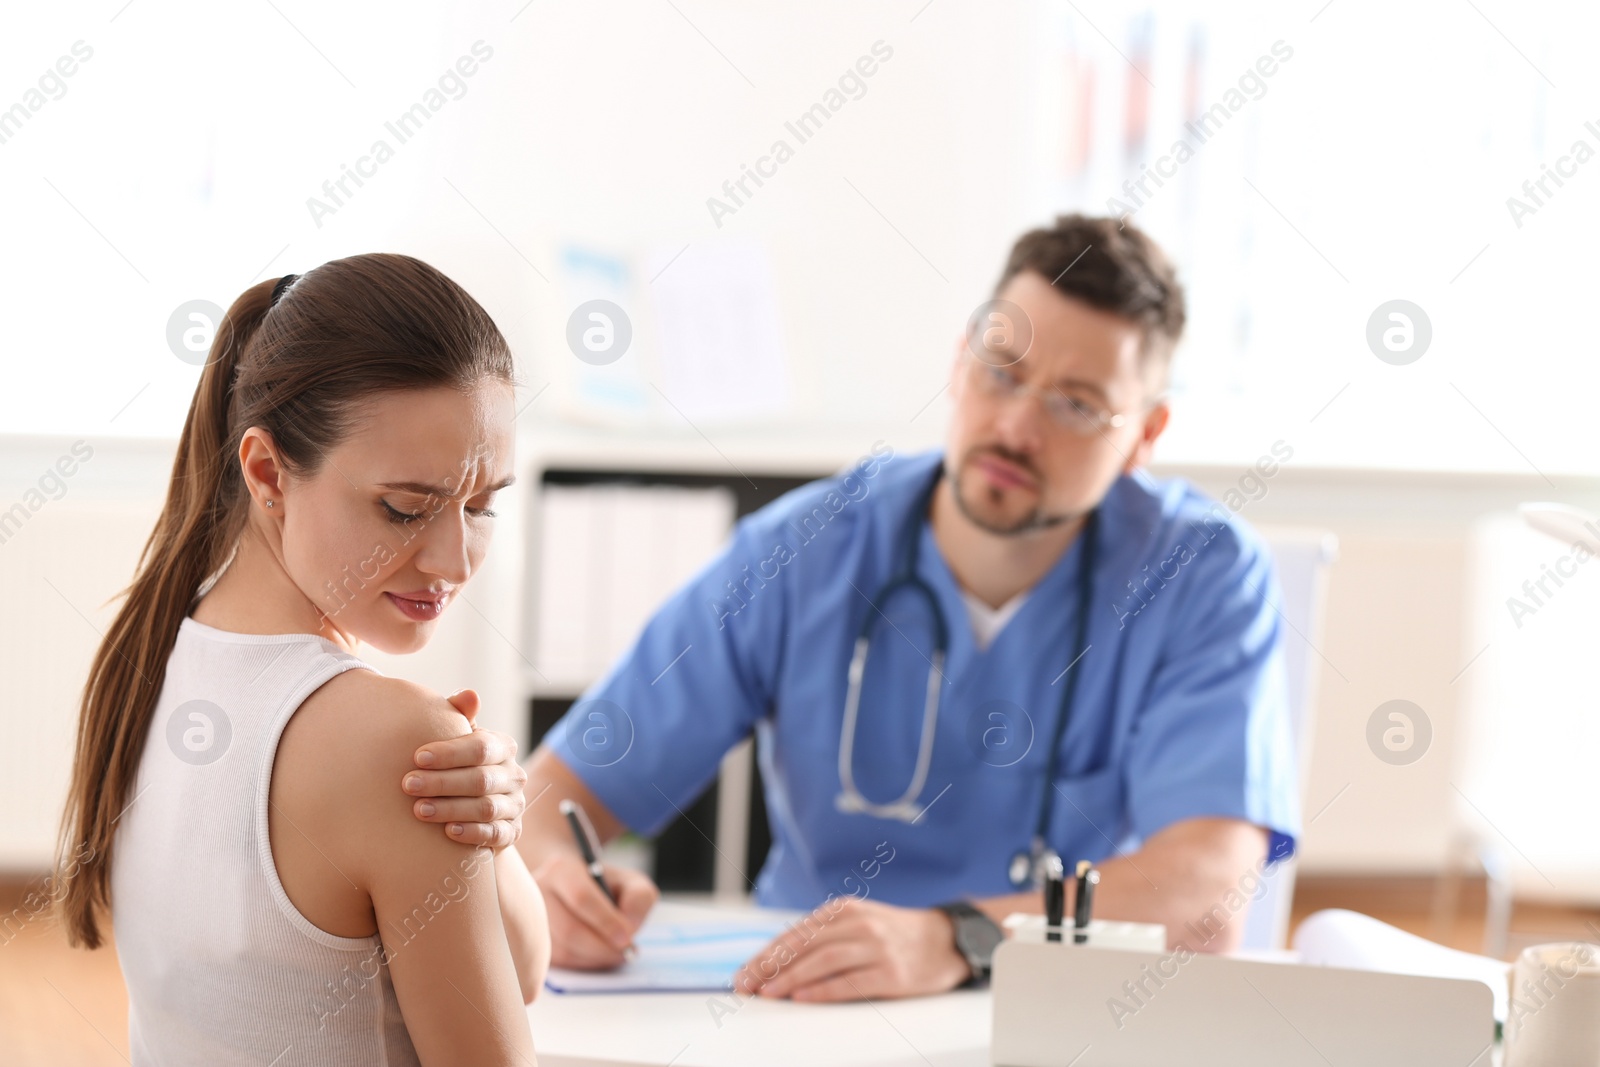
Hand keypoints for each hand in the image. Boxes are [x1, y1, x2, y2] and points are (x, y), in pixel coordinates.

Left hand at [404, 689, 527, 848]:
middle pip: (480, 779)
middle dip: (441, 782)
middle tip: (408, 785)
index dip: (449, 753)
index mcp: (503, 747)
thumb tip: (469, 695)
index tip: (417, 757)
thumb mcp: (459, 738)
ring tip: (419, 810)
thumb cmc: (458, 764)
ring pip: (486, 808)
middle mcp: (514, 775)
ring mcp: (515, 805)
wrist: (472, 805)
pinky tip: (448, 831)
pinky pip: (495, 834)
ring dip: (451, 808)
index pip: (481, 748)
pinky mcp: (512, 832)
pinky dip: (473, 833)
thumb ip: (460, 716)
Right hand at [532, 850, 658, 969]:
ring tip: (616, 952)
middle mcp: (537, 893)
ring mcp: (530, 920)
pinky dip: (584, 964)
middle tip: (626, 951)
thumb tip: (630, 927)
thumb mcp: (630, 882)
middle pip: (569, 929)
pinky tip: (599, 955)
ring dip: (595, 958)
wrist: (573, 891)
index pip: (581, 898)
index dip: (606, 921)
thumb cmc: (605, 887)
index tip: (628, 937)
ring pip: (563, 951)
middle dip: (602, 946)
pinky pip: (559, 962)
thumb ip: (639, 898)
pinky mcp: (532, 944)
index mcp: (561, 869)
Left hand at [737, 897, 970, 1001]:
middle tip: (747, 985)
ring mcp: (876, 947)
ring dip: (790, 979)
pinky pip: (851, 982)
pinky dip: (823, 991)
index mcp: (844, 910)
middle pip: (804, 946)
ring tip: (768, 993)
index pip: (795, 934)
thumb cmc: (893, 936)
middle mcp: (858, 924)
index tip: (744, 973)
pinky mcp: (892, 972)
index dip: (766, 955)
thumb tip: (776, 963)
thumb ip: (823, 936)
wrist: (945, 940)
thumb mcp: (858, 923)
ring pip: (823, 962)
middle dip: (770, 967)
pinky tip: (803, 998)